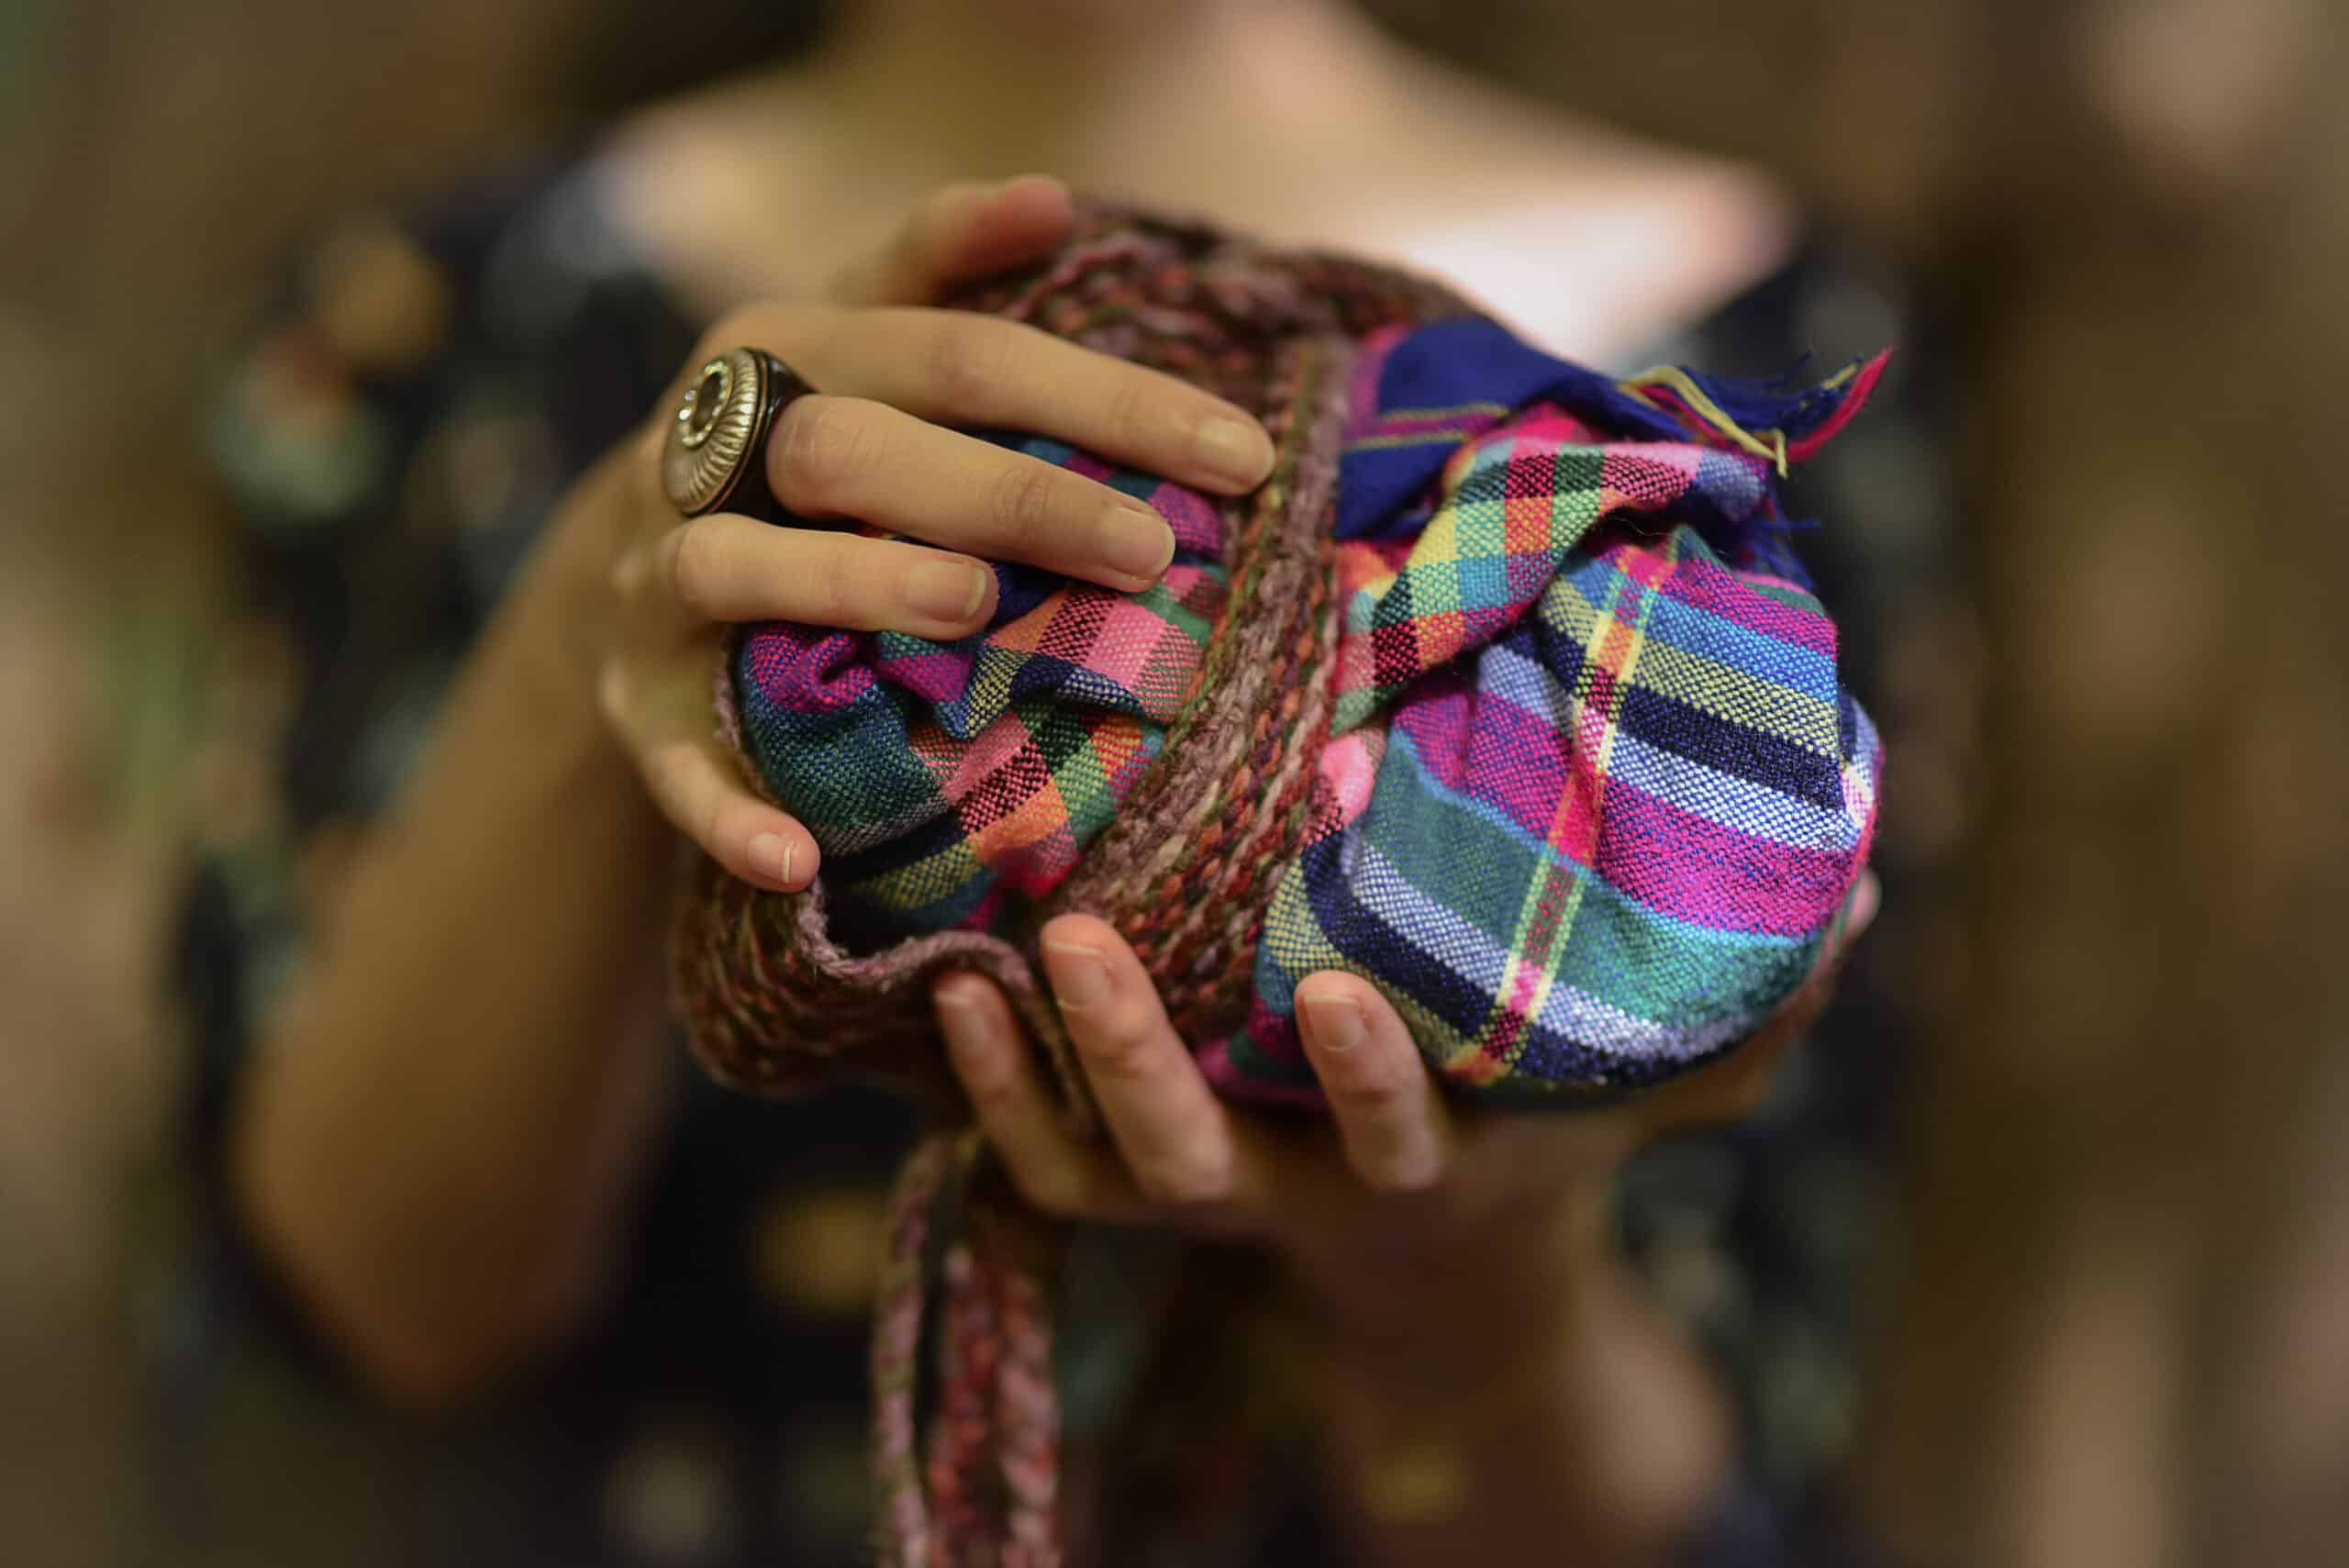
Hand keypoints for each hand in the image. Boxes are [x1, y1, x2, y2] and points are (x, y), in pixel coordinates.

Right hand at [554, 176, 1277, 891]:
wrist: (613, 567)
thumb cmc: (796, 451)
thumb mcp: (852, 344)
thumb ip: (937, 268)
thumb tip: (1055, 197)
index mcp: (790, 348)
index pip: (963, 356)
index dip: (1102, 399)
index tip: (1242, 460)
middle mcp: (710, 451)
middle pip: (848, 448)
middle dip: (1001, 492)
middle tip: (1145, 550)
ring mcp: (657, 579)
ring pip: (729, 566)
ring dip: (848, 584)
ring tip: (970, 606)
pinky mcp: (632, 700)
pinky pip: (667, 756)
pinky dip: (723, 806)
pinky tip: (798, 858)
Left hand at [928, 871, 1880, 1289]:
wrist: (1452, 1256)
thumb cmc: (1554, 1122)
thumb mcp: (1656, 1079)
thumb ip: (1749, 1009)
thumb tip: (1858, 887)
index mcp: (1433, 1160)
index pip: (1398, 1137)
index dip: (1362, 1081)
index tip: (1334, 987)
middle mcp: (1301, 1190)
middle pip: (1199, 1161)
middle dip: (1138, 1059)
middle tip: (1082, 936)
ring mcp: (1212, 1190)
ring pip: (1106, 1167)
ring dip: (1040, 1068)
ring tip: (988, 954)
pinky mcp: (1143, 1177)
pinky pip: (1048, 1167)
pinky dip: (990, 1094)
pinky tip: (948, 987)